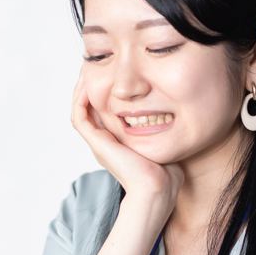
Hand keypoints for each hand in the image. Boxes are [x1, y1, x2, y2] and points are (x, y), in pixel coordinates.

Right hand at [70, 73, 182, 215]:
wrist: (158, 190)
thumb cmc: (167, 174)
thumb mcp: (165, 144)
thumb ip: (164, 129)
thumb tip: (175, 113)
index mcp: (117, 144)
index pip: (103, 111)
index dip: (105, 90)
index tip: (112, 72)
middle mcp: (104, 143)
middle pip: (89, 108)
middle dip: (93, 85)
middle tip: (97, 64)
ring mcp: (99, 143)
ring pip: (80, 109)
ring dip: (83, 89)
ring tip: (89, 68)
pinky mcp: (98, 143)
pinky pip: (80, 115)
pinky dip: (81, 98)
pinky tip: (88, 81)